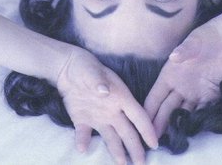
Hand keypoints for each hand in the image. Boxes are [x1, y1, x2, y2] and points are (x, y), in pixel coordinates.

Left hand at [57, 46, 157, 164]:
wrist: (67, 67)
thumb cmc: (85, 66)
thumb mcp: (92, 71)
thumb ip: (98, 82)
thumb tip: (105, 92)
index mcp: (120, 97)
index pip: (138, 115)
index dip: (147, 129)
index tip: (154, 143)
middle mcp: (112, 110)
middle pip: (128, 132)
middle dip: (135, 148)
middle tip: (141, 164)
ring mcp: (98, 116)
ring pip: (111, 138)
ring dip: (116, 152)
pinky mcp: (82, 120)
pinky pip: (84, 135)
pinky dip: (83, 142)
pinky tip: (83, 149)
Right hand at [144, 24, 221, 136]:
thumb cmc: (204, 38)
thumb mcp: (192, 43)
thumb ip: (183, 51)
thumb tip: (174, 57)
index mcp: (169, 75)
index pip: (155, 95)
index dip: (149, 109)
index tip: (142, 122)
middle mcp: (179, 86)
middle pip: (167, 108)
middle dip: (159, 123)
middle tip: (154, 139)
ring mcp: (193, 92)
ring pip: (182, 112)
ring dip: (177, 125)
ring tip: (171, 140)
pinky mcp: (209, 95)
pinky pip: (201, 111)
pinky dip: (196, 120)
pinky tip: (192, 131)